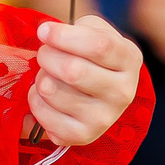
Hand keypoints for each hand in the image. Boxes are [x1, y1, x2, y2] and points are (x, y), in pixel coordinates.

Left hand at [29, 17, 143, 147]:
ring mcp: (105, 118)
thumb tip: (48, 33)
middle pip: (72, 71)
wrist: (95, 92)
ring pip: (51, 90)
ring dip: (40, 78)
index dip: (64, 36)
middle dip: (47, 56)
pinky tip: (46, 97)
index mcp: (129, 59)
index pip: (99, 46)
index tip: (43, 31)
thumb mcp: (93, 31)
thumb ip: (76, 27)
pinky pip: (43, 114)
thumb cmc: (90, 55)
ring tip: (49, 76)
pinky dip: (35, 101)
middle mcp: (123, 92)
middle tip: (44, 54)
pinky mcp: (83, 136)